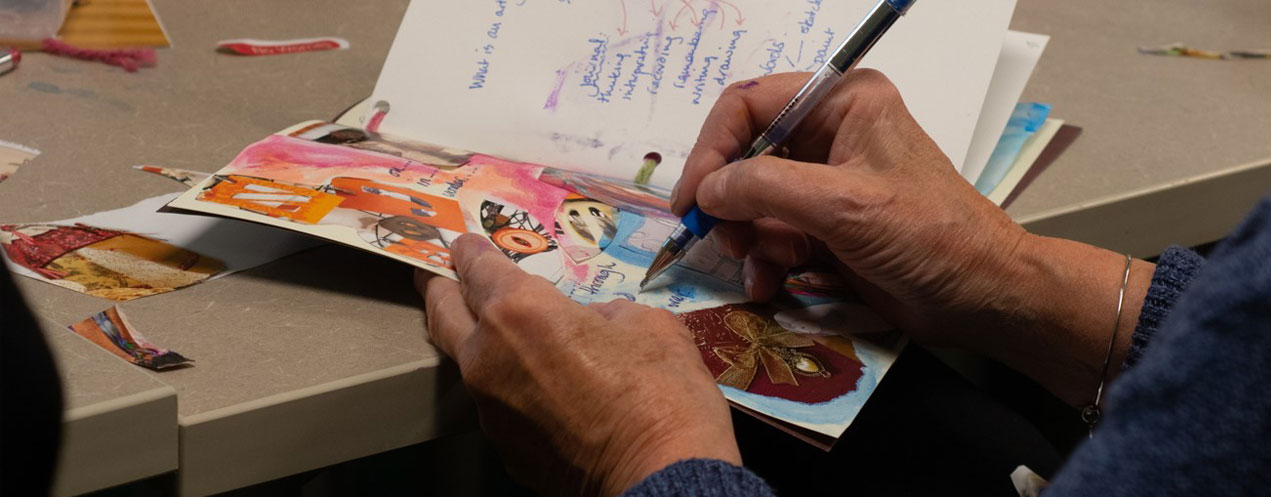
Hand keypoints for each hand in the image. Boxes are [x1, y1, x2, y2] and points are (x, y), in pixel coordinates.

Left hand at [417, 234, 739, 495]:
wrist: (663, 477)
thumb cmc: (661, 394)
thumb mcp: (646, 323)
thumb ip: (604, 311)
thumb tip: (594, 322)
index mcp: (520, 312)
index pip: (477, 267)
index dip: (470, 250)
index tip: (465, 244)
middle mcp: (488, 357)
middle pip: (442, 311)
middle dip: (440, 288)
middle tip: (438, 276)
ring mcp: (490, 409)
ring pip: (468, 363)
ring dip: (478, 345)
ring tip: (498, 337)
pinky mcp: (504, 449)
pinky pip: (498, 407)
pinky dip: (511, 392)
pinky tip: (540, 392)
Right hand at [672, 71, 1153, 404]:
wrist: (982, 298)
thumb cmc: (928, 237)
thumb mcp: (842, 205)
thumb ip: (765, 189)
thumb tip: (705, 192)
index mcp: (842, 101)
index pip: (749, 105)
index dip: (712, 149)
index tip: (692, 200)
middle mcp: (830, 132)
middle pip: (745, 155)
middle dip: (729, 202)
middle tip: (720, 241)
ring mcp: (826, 182)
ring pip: (753, 201)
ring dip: (746, 239)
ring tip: (755, 270)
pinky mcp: (826, 226)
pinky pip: (772, 234)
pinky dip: (764, 260)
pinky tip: (769, 285)